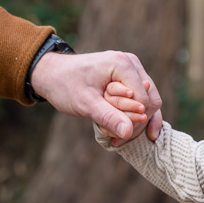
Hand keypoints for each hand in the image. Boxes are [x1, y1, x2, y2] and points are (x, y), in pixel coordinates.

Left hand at [29, 50, 162, 143]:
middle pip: (152, 100)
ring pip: (150, 101)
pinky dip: (137, 116)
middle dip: (137, 123)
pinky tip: (131, 133)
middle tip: (118, 139)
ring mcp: (132, 69)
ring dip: (137, 122)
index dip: (133, 122)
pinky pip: (143, 99)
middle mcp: (131, 64)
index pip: (144, 100)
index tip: (115, 136)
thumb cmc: (65, 85)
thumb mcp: (85, 104)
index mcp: (122, 65)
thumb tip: (128, 132)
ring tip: (119, 138)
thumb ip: (108, 116)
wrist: (52, 73)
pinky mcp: (130, 77)